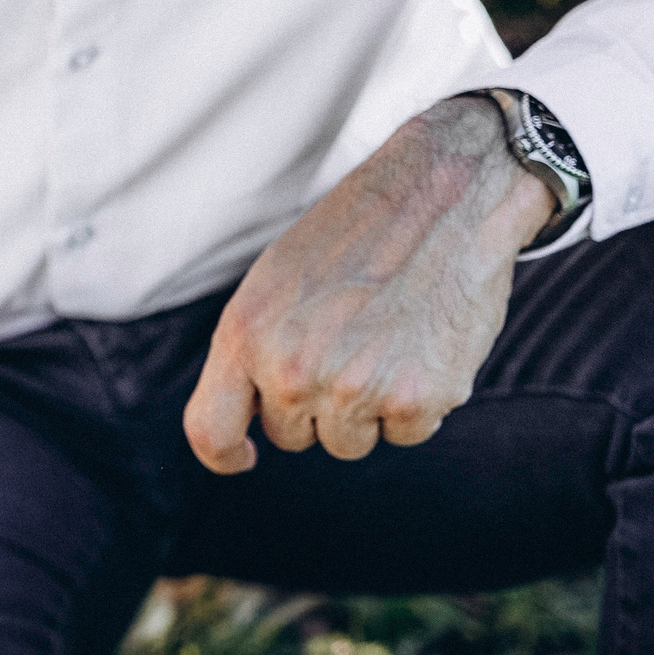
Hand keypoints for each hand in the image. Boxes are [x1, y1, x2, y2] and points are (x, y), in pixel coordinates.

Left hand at [182, 97, 556, 472]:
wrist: (443, 196)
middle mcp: (291, 370)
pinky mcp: (418, 400)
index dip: (225, 455)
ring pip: (350, 441)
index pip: (210, 430)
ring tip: (385, 337)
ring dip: (368, 408)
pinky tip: (424, 344)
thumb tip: (247, 413)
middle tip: (348, 339)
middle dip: (316, 404)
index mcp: (245, 334)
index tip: (245, 457)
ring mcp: (354, 390)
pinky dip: (418, 402)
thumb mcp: (275, 279)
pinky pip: (407, 433)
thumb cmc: (355, 234)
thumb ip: (253, 347)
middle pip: (294, 436)